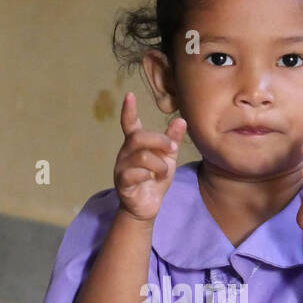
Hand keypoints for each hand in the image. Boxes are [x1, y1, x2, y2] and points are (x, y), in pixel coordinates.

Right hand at [115, 91, 185, 221]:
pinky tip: (152, 180)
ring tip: (164, 172)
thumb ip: (172, 141)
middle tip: (173, 148)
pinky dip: (148, 175)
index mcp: (135, 145)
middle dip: (159, 140)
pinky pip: (134, 173)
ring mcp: (122, 167)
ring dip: (159, 164)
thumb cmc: (155, 180)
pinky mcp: (122, 182)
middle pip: (139, 137)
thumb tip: (181, 120)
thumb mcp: (168, 159)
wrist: (147, 207)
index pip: (129, 124)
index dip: (129, 110)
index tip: (129, 95)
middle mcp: (125, 153)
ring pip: (141, 156)